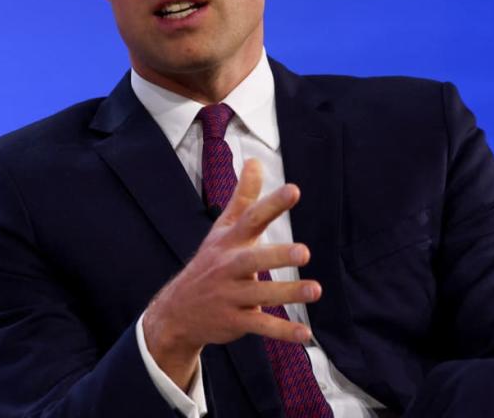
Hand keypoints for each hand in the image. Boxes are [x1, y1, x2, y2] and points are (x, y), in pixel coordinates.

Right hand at [142, 159, 321, 389]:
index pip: (251, 218)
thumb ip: (243, 197)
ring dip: (288, 293)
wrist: (177, 309)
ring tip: (315, 290)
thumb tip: (254, 159)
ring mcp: (230, 295)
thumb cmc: (211, 263)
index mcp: (229, 241)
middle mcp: (229, 266)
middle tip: (304, 252)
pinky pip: (260, 326)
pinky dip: (282, 331)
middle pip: (252, 259)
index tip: (294, 190)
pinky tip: (305, 334)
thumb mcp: (223, 229)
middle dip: (276, 255)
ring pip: (261, 294)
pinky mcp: (234, 321)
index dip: (272, 204)